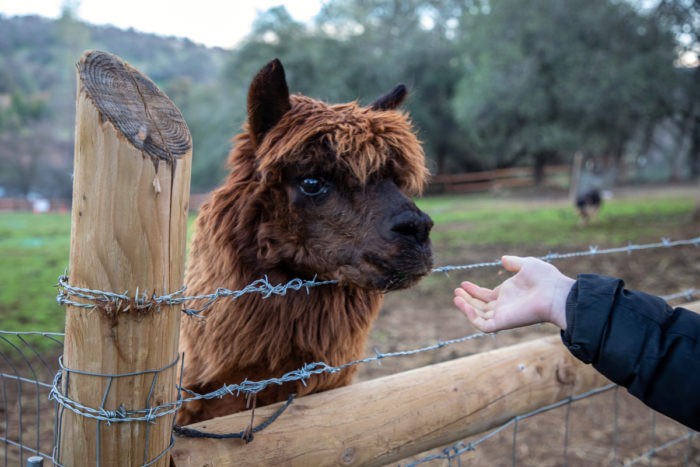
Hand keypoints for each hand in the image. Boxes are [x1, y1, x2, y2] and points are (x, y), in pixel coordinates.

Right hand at [453, 256, 574, 332]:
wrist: (556, 294)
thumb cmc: (546, 279)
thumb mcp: (527, 265)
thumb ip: (514, 263)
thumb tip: (503, 259)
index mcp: (508, 294)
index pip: (486, 296)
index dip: (474, 291)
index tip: (463, 284)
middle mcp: (504, 306)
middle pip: (480, 306)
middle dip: (467, 299)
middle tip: (456, 291)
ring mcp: (503, 315)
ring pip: (478, 315)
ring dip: (466, 307)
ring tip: (456, 296)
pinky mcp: (503, 323)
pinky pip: (482, 324)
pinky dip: (471, 317)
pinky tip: (464, 304)